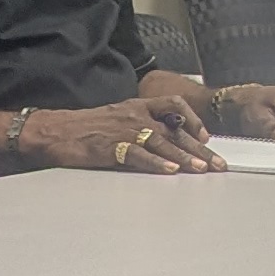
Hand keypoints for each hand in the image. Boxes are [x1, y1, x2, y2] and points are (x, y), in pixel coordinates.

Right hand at [22, 101, 217, 176]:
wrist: (56, 131)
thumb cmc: (86, 127)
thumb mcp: (117, 117)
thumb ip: (141, 124)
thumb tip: (165, 139)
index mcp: (137, 106)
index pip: (174, 104)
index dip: (193, 120)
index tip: (205, 137)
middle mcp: (135, 116)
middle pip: (176, 130)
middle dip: (200, 148)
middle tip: (218, 165)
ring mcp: (125, 131)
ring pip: (163, 143)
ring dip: (185, 157)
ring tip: (202, 169)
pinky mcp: (113, 148)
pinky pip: (139, 156)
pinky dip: (157, 164)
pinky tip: (171, 171)